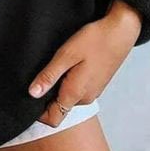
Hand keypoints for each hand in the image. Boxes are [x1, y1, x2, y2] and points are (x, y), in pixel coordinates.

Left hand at [28, 0, 142, 126]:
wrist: (120, 31)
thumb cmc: (93, 40)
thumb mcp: (66, 55)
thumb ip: (50, 76)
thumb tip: (32, 94)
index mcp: (76, 93)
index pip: (53, 119)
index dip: (38, 112)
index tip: (29, 93)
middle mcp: (85, 98)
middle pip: (59, 109)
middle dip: (46, 97)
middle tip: (38, 74)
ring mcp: (93, 91)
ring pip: (68, 99)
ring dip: (58, 88)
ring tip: (53, 66)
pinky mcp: (96, 83)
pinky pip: (77, 90)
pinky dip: (68, 82)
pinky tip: (66, 65)